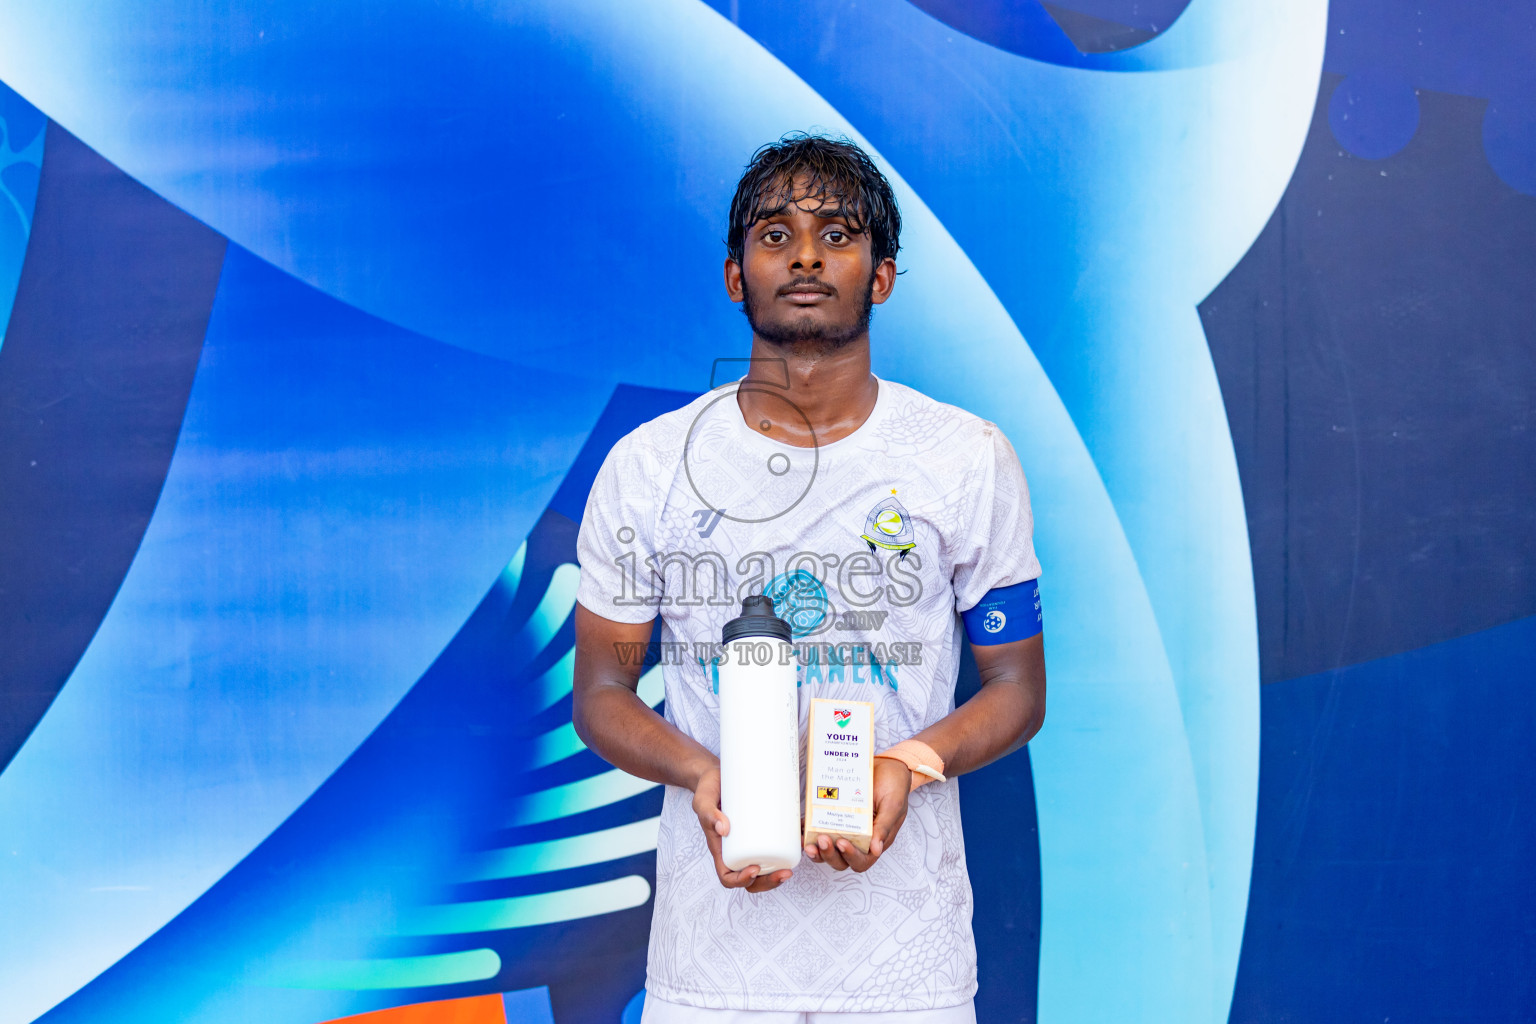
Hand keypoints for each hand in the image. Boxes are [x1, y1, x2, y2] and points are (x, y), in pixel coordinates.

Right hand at [692, 763, 793, 892]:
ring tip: (795, 864)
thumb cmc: (707, 790)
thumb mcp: (703, 801)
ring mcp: (750, 842)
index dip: (741, 880)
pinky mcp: (762, 830)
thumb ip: (709, 813)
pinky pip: (774, 847)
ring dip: (780, 872)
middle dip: (769, 882)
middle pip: (752, 878)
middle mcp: (736, 850)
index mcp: (720, 850)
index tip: (755, 869)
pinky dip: (788, 850)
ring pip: (766, 867)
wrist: (716, 775)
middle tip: (785, 873)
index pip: (728, 876)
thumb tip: (724, 829)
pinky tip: (800, 844)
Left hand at [804, 757, 909, 871]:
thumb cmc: (894, 787)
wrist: (887, 766)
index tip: (843, 843)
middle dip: (829, 854)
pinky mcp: (833, 816)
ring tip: (808, 842)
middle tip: (823, 839)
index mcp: (875, 841)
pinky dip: (808, 831)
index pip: (862, 861)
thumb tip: (876, 850)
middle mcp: (858, 839)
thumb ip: (884, 827)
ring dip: (816, 850)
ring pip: (827, 849)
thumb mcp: (893, 805)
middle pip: (841, 860)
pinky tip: (801, 827)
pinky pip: (817, 829)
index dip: (851, 857)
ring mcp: (844, 828)